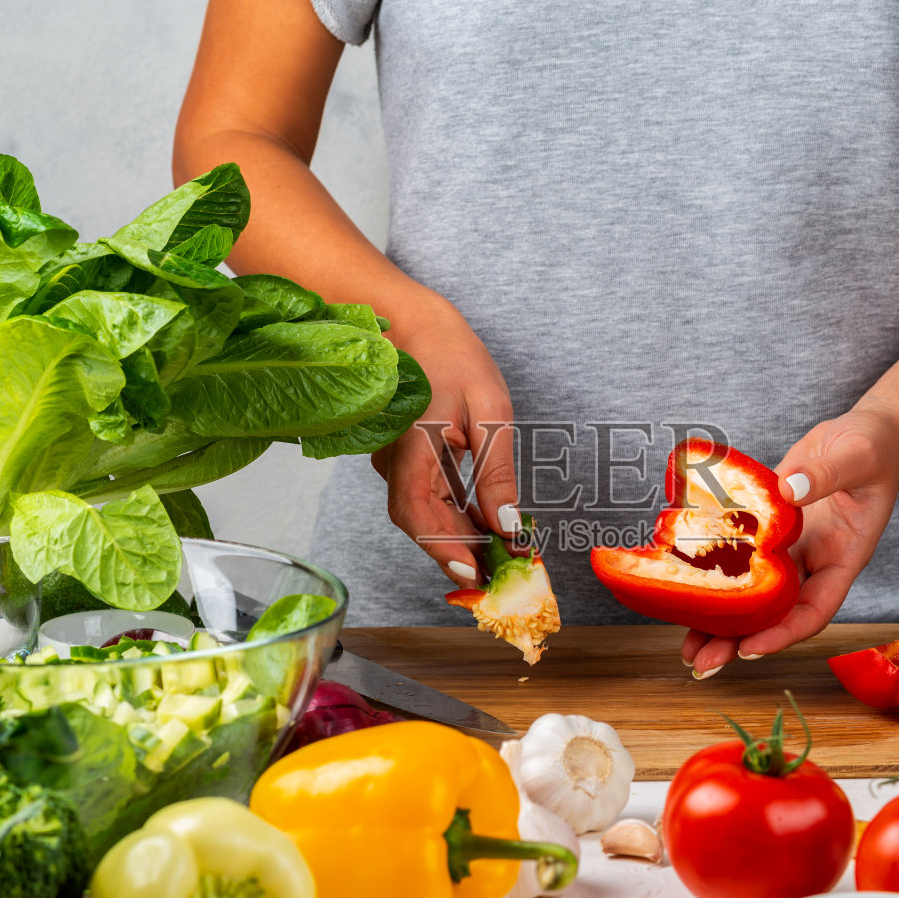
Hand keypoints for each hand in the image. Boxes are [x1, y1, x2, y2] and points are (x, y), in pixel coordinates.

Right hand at [370, 302, 520, 584]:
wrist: (411, 323)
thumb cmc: (450, 356)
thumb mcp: (489, 412)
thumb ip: (496, 473)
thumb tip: (507, 525)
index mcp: (411, 446)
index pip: (419, 513)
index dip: (443, 548)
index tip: (473, 574)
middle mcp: (392, 460)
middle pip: (421, 522)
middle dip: (460, 551)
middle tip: (501, 573)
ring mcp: (391, 461)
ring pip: (423, 512)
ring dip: (458, 535)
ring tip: (498, 552)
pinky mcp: (400, 459)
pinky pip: (423, 496)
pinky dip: (451, 514)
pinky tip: (480, 524)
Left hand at [681, 405, 898, 675]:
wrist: (868, 431)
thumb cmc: (876, 447)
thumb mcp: (858, 457)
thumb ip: (825, 475)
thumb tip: (789, 491)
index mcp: (842, 558)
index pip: (813, 610)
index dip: (782, 634)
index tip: (749, 650)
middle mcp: (813, 561)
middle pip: (775, 614)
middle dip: (739, 641)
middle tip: (702, 664)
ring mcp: (790, 547)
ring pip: (752, 592)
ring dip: (720, 619)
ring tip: (687, 647)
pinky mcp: (768, 526)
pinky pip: (739, 555)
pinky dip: (715, 571)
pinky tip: (685, 583)